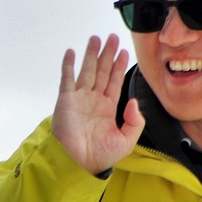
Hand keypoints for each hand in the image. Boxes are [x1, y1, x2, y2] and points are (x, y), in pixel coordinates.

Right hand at [51, 34, 144, 174]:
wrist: (78, 163)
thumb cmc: (100, 156)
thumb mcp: (127, 141)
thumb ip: (135, 121)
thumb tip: (132, 101)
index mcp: (108, 108)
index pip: (115, 82)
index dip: (119, 66)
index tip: (123, 52)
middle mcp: (94, 100)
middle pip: (102, 71)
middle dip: (107, 54)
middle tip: (112, 38)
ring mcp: (79, 99)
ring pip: (87, 71)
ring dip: (91, 54)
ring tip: (96, 38)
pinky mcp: (66, 100)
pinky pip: (67, 79)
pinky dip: (68, 65)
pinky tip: (71, 52)